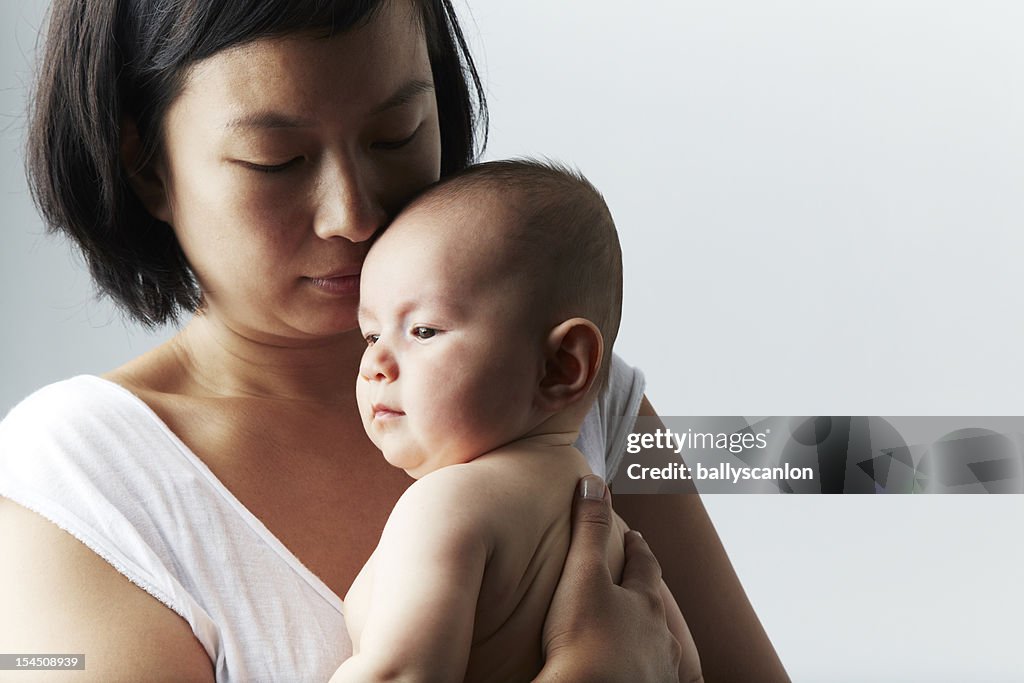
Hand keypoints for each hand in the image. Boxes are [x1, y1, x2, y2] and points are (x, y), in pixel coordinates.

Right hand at [536, 475, 700, 682]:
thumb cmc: (584, 640)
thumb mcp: (582, 575)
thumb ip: (588, 528)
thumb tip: (593, 481)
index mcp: (645, 602)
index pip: (645, 565)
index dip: (637, 549)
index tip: (634, 537)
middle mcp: (660, 637)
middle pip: (655, 608)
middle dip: (644, 596)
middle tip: (635, 588)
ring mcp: (658, 671)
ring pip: (657, 648)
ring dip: (645, 638)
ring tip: (633, 638)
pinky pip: (652, 680)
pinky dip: (644, 672)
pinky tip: (636, 675)